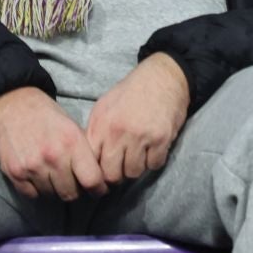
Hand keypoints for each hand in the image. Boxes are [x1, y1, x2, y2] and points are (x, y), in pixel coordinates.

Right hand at [0, 86, 105, 200]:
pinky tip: (39, 177)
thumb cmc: (46, 115)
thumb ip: (84, 152)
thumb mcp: (72, 127)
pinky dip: (38, 190)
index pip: (92, 180)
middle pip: (72, 193)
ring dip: (55, 190)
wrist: (12, 103)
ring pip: (52, 195)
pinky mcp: (14, 173)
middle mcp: (53, 156)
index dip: (98, 189)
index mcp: (72, 141)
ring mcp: (32, 166)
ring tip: (54, 176)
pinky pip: (33, 195)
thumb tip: (98, 179)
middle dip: (76, 190)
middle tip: (74, 183)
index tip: (98, 190)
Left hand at [86, 55, 190, 184]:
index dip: (96, 171)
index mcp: (101, 124)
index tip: (102, 171)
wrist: (162, 77)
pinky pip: (154, 165)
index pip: (91, 162)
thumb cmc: (131, 92)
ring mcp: (140, 137)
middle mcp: (118, 132)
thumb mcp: (104, 106)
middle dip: (116, 175)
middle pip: (112, 174)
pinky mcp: (161, 139)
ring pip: (133, 172)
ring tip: (138, 155)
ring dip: (136, 167)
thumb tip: (90, 159)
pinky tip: (152, 149)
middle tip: (121, 168)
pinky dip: (154, 161)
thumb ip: (95, 132)